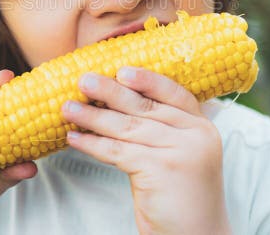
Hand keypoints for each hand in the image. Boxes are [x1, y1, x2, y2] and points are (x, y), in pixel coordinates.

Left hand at [61, 67, 231, 234]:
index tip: (121, 69)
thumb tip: (119, 105)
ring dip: (93, 117)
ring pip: (127, 127)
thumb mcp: (181, 157)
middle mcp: (195, 135)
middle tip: (83, 79)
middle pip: (145, 107)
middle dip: (110, 91)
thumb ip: (163, 132)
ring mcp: (180, 151)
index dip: (148, 80)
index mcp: (202, 128)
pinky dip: (92, 144)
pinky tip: (74, 138)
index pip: (175, 93)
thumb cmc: (181, 199)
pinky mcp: (160, 169)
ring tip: (68, 108)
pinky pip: (118, 150)